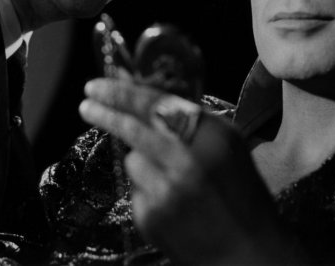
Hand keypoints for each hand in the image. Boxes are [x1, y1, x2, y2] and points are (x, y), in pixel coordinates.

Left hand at [79, 78, 305, 263]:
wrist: (248, 250)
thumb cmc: (240, 192)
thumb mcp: (228, 144)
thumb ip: (191, 118)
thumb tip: (142, 92)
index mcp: (211, 137)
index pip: (156, 104)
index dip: (121, 91)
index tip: (97, 85)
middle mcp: (187, 161)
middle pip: (131, 127)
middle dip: (104, 112)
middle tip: (86, 104)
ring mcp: (166, 192)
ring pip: (132, 159)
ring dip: (142, 161)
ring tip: (171, 178)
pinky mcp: (151, 218)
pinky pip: (136, 189)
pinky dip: (148, 190)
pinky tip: (171, 203)